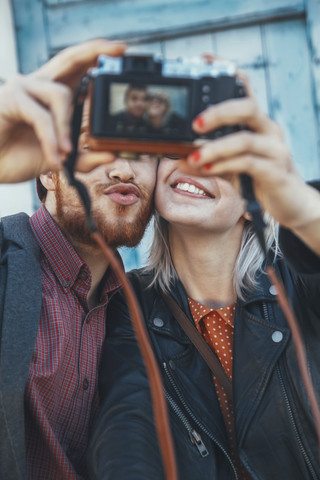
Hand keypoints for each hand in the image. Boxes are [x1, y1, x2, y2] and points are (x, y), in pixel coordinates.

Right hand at [0, 38, 124, 182]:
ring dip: (67, 127)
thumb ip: (84, 158)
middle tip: (119, 50)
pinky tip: (54, 158)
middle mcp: (39, 84)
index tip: (121, 50)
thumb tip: (112, 155)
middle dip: (94, 52)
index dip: (96, 56)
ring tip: (66, 153)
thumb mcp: (61, 159)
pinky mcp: (12, 98)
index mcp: (52, 93)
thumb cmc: (20, 156)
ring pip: (60, 95)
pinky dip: (52, 139)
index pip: (77, 68)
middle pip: (69, 59)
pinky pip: (41, 117)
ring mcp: (24, 87)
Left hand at [183, 71, 319, 248]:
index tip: (204, 60)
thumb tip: (182, 154)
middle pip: (247, 107)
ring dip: (216, 147)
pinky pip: (248, 164)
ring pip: (245, 139)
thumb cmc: (260, 178)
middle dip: (219, 111)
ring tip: (193, 156)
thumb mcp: (237, 161)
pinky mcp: (276, 171)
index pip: (246, 88)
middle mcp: (269, 130)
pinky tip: (208, 168)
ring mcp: (275, 150)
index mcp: (258, 123)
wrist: (291, 202)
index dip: (227, 71)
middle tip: (194, 124)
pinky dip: (225, 165)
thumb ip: (216, 153)